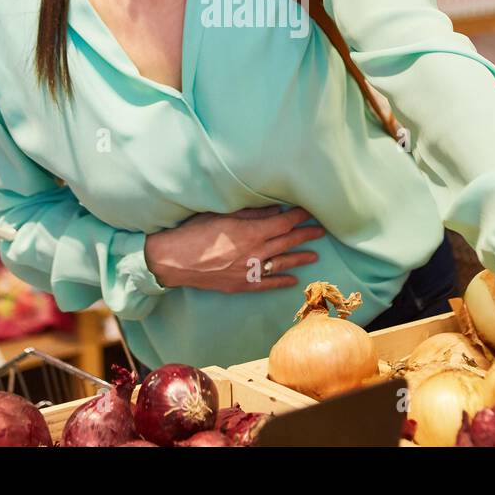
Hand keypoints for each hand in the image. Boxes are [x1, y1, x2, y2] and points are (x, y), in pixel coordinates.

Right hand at [144, 205, 325, 292]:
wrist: (173, 260)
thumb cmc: (195, 232)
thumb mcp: (223, 214)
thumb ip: (251, 213)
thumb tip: (274, 210)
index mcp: (252, 232)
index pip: (284, 222)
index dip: (298, 216)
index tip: (309, 210)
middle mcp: (255, 252)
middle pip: (287, 241)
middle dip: (305, 235)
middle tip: (321, 231)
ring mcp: (250, 271)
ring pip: (282, 263)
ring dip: (299, 258)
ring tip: (314, 256)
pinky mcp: (241, 284)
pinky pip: (268, 284)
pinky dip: (282, 281)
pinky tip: (293, 280)